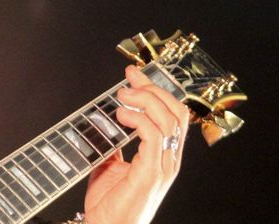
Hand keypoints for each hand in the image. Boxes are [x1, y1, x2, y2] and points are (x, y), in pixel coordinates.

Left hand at [80, 65, 189, 223]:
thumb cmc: (109, 205)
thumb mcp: (110, 166)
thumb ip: (114, 145)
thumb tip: (102, 124)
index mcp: (163, 155)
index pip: (174, 115)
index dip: (156, 89)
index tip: (133, 74)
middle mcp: (168, 160)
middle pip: (176, 112)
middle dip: (153, 88)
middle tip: (129, 78)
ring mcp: (163, 167)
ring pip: (168, 120)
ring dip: (145, 99)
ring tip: (122, 96)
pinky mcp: (151, 174)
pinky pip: (153, 135)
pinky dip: (138, 118)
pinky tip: (122, 115)